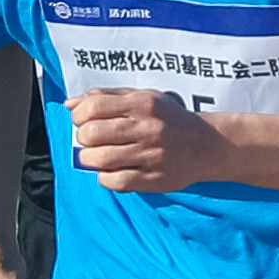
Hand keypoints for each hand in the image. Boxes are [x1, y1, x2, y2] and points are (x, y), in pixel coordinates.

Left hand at [65, 86, 228, 192]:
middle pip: (91, 134)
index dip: (79, 115)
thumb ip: (106, 97)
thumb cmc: (170, 120)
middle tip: (92, 140)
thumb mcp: (143, 98)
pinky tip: (112, 171)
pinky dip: (105, 178)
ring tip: (99, 156)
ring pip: (99, 159)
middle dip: (83, 138)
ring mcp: (152, 155)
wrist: (208, 145)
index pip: (92, 107)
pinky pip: (115, 181)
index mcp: (143, 104)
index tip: (84, 120)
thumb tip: (70, 104)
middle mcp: (148, 128)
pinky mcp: (154, 179)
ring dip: (90, 159)